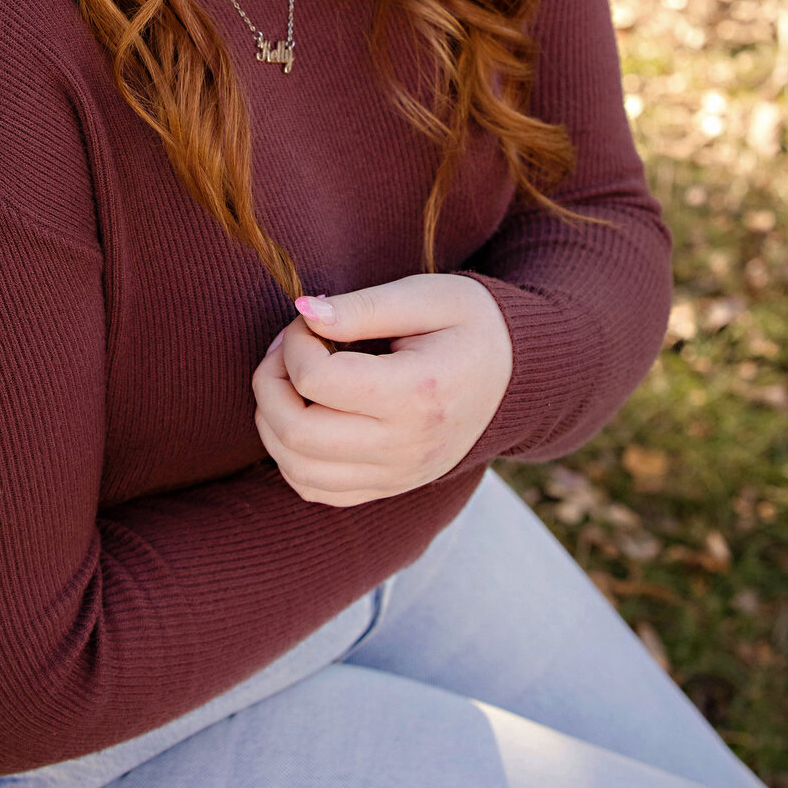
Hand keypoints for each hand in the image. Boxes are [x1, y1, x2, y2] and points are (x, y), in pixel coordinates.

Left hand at [251, 273, 512, 506]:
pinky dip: (291, 456)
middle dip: (269, 382)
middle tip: (285, 348)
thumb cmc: (470, 323)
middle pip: (297, 432)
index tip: (309, 320)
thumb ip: (362, 306)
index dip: (294, 342)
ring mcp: (397, 475)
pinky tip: (303, 413)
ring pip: (297, 470)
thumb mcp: (426, 296)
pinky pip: (316, 490)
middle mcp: (406, 447)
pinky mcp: (389, 487)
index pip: (317, 381)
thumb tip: (304, 311)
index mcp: (417, 394)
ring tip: (289, 379)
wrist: (517, 374)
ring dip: (271, 420)